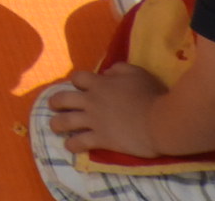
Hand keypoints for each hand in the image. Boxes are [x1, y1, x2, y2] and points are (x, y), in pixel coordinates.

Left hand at [49, 64, 166, 157]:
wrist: (160, 122)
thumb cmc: (152, 95)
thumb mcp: (136, 73)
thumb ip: (118, 69)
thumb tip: (106, 73)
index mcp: (99, 84)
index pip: (77, 78)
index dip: (76, 82)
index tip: (78, 87)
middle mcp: (91, 101)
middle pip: (62, 99)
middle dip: (55, 102)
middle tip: (53, 105)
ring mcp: (94, 121)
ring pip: (65, 121)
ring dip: (56, 124)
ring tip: (54, 126)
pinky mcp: (101, 139)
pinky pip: (79, 142)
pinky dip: (72, 144)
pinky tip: (70, 146)